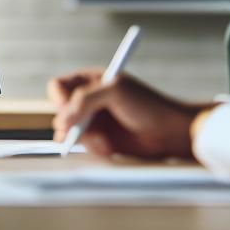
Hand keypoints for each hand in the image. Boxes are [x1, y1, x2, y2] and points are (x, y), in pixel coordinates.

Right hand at [49, 69, 207, 160]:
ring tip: (105, 143)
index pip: (59, 87)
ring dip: (86, 139)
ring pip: (71, 132)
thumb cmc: (146, 105)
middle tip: (78, 133)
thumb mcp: (114, 92)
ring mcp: (93, 120)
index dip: (59, 99)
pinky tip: (110, 148)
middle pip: (61, 112)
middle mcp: (88, 100)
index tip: (66, 111)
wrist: (169, 132)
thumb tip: (62, 119)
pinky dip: (94, 148)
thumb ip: (85, 100)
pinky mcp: (100, 139)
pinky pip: (85, 145)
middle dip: (71, 124)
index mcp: (90, 80)